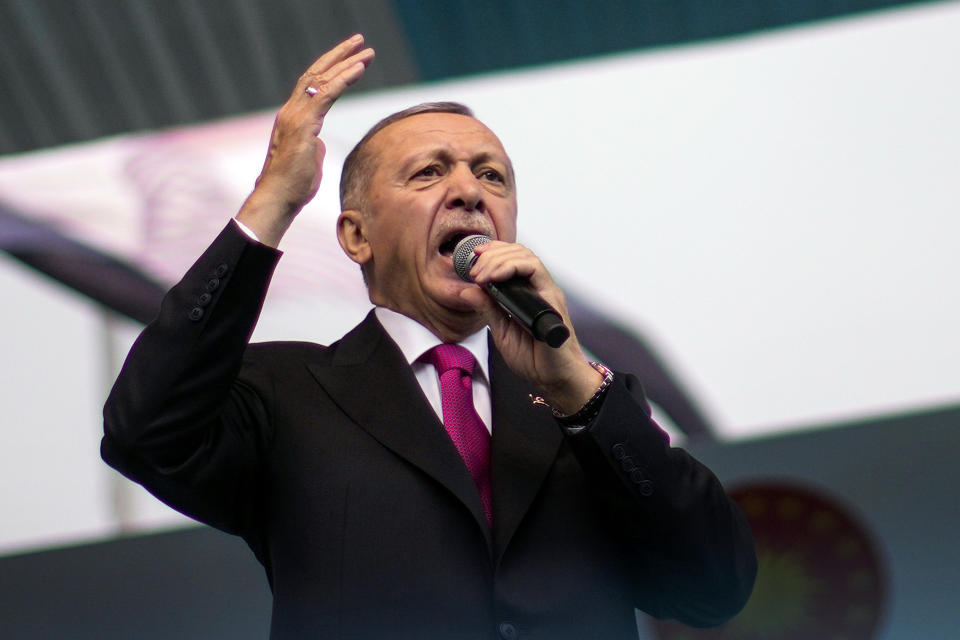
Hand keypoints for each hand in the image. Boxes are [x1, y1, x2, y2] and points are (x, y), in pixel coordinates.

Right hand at [237, 35, 374, 246]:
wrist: (278, 198)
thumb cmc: (293, 186)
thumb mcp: (308, 160)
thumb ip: (314, 146)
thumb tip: (319, 142)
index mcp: (293, 118)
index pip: (311, 84)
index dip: (331, 68)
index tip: (352, 58)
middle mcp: (291, 111)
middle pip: (316, 73)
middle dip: (339, 55)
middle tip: (359, 42)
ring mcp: (295, 116)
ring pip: (321, 79)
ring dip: (346, 63)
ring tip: (365, 51)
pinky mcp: (303, 124)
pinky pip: (326, 94)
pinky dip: (343, 79)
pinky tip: (358, 69)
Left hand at [459, 241, 602, 413]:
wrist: (553, 378)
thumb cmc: (534, 358)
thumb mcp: (501, 331)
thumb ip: (488, 309)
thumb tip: (467, 291)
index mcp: (527, 294)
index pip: (512, 259)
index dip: (493, 252)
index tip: (474, 255)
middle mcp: (539, 288)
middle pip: (518, 252)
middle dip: (491, 255)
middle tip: (474, 271)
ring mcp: (547, 292)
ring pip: (526, 256)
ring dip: (499, 259)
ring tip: (481, 274)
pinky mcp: (552, 299)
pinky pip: (535, 270)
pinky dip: (512, 267)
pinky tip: (495, 277)